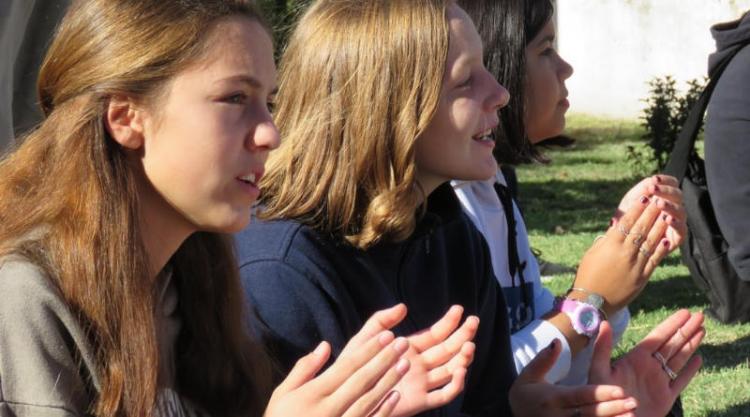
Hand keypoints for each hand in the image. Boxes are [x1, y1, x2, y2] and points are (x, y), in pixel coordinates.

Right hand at [264, 305, 410, 416]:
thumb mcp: (283, 394)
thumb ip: (304, 369)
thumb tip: (325, 345)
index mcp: (313, 394)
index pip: (346, 366)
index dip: (368, 350)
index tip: (386, 335)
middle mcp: (328, 409)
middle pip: (361, 380)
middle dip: (384, 359)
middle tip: (403, 342)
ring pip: (368, 400)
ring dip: (388, 381)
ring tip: (405, 363)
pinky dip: (383, 410)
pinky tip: (396, 395)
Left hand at [337, 304, 477, 416]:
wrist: (347, 394)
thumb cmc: (352, 367)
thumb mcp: (364, 339)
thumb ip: (381, 320)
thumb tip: (403, 306)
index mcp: (409, 348)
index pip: (435, 334)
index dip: (448, 322)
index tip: (459, 309)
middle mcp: (419, 365)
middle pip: (448, 350)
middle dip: (463, 336)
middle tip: (474, 321)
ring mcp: (421, 383)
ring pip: (450, 370)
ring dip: (462, 358)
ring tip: (469, 346)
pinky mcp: (420, 401)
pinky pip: (443, 395)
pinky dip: (455, 385)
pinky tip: (460, 371)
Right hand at [510, 339, 637, 416]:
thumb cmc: (524, 397)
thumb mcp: (527, 376)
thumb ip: (543, 360)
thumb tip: (557, 342)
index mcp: (552, 398)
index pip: (580, 395)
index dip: (600, 393)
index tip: (619, 389)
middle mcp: (559, 416)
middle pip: (590, 413)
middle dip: (613, 408)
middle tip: (633, 401)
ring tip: (632, 415)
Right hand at [574, 194, 671, 314]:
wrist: (592, 301)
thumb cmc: (588, 274)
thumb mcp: (593, 253)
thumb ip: (606, 240)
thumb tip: (617, 227)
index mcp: (609, 245)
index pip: (626, 222)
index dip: (636, 209)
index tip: (644, 197)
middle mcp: (624, 253)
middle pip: (641, 229)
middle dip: (651, 213)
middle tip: (659, 199)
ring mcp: (635, 265)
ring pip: (650, 242)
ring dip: (660, 227)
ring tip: (666, 214)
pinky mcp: (642, 277)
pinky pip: (654, 260)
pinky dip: (661, 249)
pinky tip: (667, 239)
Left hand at [589, 311, 704, 416]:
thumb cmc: (601, 398)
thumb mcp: (599, 371)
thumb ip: (602, 348)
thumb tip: (604, 323)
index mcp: (635, 359)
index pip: (658, 336)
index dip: (672, 324)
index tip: (685, 312)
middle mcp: (649, 367)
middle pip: (672, 344)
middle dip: (686, 329)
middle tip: (700, 315)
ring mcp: (658, 381)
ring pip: (679, 359)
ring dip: (691, 344)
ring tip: (702, 330)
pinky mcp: (666, 398)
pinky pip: (681, 381)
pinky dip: (691, 371)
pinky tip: (699, 359)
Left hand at [614, 175, 685, 249]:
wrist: (621, 241)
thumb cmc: (626, 218)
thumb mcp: (630, 202)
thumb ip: (640, 190)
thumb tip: (651, 181)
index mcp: (664, 197)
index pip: (672, 184)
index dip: (665, 180)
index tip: (654, 179)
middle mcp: (673, 208)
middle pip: (677, 195)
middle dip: (665, 191)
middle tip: (652, 189)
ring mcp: (676, 222)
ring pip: (681, 211)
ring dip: (670, 206)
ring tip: (659, 203)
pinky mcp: (677, 238)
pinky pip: (682, 230)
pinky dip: (676, 223)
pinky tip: (667, 219)